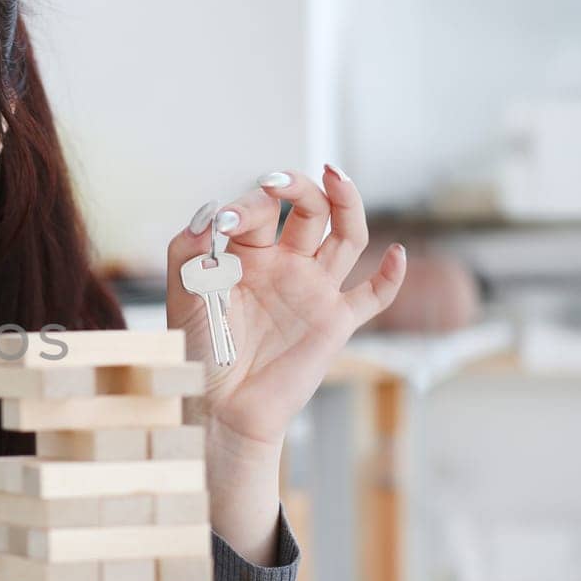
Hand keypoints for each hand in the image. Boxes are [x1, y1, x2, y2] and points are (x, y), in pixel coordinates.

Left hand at [167, 164, 405, 446]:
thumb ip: (187, 249)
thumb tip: (211, 212)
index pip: (260, 211)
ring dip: (346, 204)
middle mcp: (285, 264)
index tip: (225, 221)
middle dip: (296, 189)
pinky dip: (392, 275)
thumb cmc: (197, 349)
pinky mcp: (336, 321)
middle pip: (309, 211)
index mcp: (247, 253)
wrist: (218, 403)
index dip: (246, 206)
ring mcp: (314, 290)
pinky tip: (398, 253)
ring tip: (335, 176)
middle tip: (278, 182)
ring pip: (346, 236)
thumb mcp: (182, 292)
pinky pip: (374, 295)